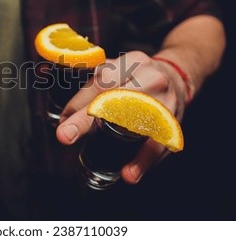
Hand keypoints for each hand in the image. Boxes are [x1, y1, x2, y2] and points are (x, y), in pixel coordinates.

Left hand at [56, 50, 187, 183]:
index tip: (62, 120)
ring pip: (140, 124)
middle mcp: (151, 78)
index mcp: (132, 63)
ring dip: (115, 145)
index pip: (102, 81)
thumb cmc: (138, 77)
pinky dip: (143, 161)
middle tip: (65, 136)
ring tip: (94, 158)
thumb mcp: (117, 71)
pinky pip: (160, 145)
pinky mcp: (174, 123)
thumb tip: (58, 103)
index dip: (79, 102)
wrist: (178, 77)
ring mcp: (166, 102)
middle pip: (116, 101)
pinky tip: (130, 173)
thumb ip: (90, 85)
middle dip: (86, 121)